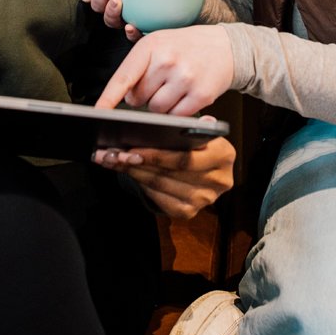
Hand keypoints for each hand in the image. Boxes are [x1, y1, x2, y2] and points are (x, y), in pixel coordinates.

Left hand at [95, 26, 233, 115]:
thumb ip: (137, 66)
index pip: (123, 78)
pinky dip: (177, 111)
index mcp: (151, 46)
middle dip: (143, 97)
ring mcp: (185, 78)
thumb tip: (122, 98)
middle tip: (159, 84)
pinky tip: (185, 96)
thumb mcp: (158, 43)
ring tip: (173, 89)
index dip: (108, 98)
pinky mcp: (201, 94)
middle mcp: (168, 61)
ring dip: (160, 105)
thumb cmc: (186, 47)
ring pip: (156, 109)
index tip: (97, 112)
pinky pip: (176, 115)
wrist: (227, 47)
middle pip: (138, 98)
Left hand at [97, 136, 234, 219]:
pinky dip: (139, 184)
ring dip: (132, 172)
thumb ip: (190, 127)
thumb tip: (178, 123)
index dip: (156, 156)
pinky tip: (126, 173)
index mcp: (224, 155)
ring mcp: (204, 199)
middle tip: (111, 154)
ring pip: (159, 185)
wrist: (204, 171)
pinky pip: (158, 198)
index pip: (186, 158)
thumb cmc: (197, 146)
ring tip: (111, 160)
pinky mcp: (189, 211)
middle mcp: (218, 180)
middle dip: (137, 163)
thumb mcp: (197, 133)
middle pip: (170, 173)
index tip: (130, 149)